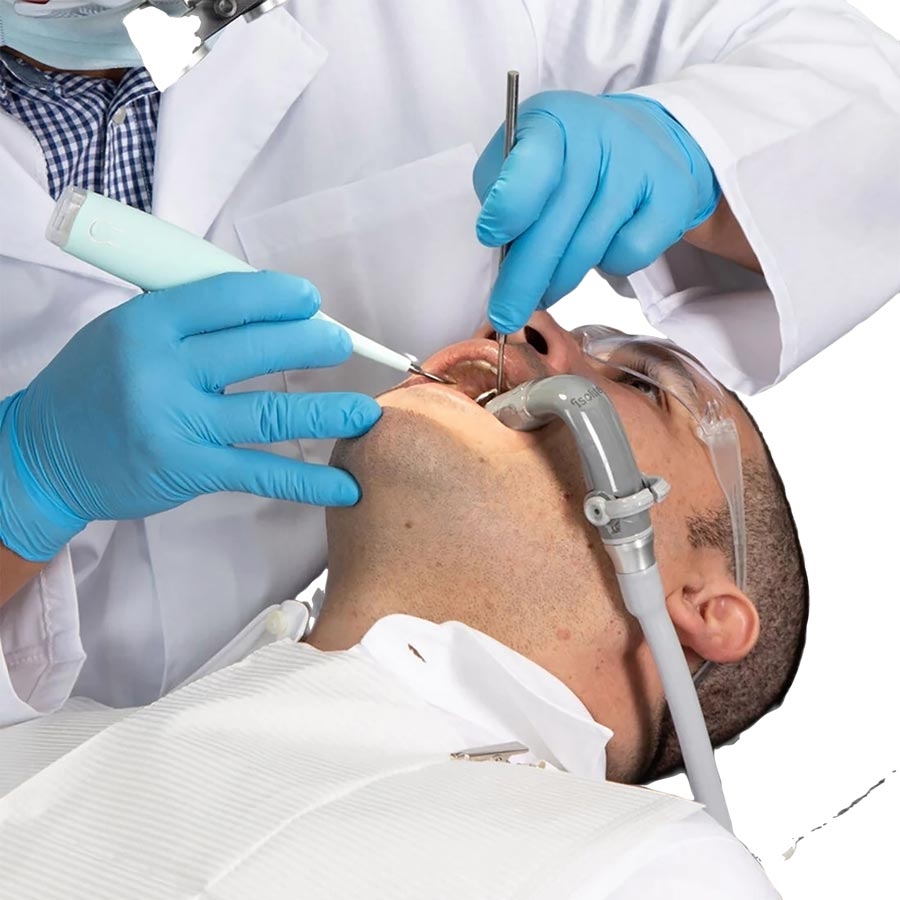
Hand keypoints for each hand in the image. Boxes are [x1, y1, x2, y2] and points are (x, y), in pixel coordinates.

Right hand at [0, 271, 381, 560]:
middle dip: (313, 343)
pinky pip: (260, 471)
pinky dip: (309, 480)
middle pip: (257, 349)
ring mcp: (176, 424)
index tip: (311, 300)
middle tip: (344, 343)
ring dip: (328, 411)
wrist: (43, 456)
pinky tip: (346, 485)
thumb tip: (264, 308)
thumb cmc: (92, 387)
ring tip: (365, 411)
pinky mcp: (188, 470)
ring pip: (270, 412)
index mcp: (146, 324)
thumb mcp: (125, 332)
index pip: (227, 298)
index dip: (278, 296)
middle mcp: (162, 370)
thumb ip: (186, 320)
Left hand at [473, 91, 720, 332]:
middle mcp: (599, 135)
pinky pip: (627, 257)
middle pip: (555, 224)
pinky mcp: (672, 197)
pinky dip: (608, 266)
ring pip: (588, 249)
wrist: (644, 141)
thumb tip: (500, 247)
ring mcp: (640, 165)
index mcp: (553, 120)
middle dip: (523, 280)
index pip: (531, 166)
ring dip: (559, 281)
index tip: (490, 236)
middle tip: (505, 316)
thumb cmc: (568, 160)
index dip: (509, 207)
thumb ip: (500, 193)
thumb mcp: (523, 157)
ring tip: (545, 288)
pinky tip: (601, 249)